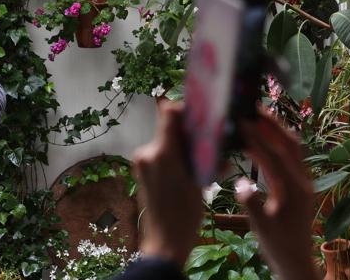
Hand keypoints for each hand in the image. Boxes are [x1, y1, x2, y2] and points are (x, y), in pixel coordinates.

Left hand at [133, 101, 202, 267]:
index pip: (168, 112)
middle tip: (208, 144)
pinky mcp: (140, 169)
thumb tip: (210, 133)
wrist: (165, 239)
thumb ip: (199, 153)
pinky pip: (159, 155)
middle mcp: (147, 152)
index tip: (199, 118)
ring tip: (200, 164)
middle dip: (187, 134)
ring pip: (165, 142)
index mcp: (162, 152)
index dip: (184, 110)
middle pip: (168, 128)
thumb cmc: (185, 213)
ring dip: (182, 148)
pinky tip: (189, 172)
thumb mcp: (198, 180)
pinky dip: (173, 158)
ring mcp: (141, 161)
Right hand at [236, 109, 319, 279]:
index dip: (257, 139)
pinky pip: (290, 155)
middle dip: (272, 124)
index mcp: (294, 191)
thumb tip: (240, 183)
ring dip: (276, 130)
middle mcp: (303, 182)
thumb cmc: (277, 246)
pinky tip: (261, 138)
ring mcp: (303, 182)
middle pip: (290, 144)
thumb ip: (252, 204)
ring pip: (293, 147)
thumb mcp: (262, 228)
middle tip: (252, 108)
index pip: (275, 157)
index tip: (240, 123)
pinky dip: (276, 141)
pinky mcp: (299, 184)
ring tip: (256, 116)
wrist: (296, 260)